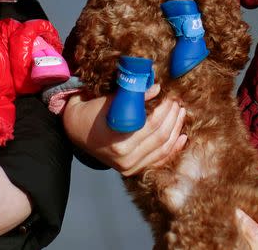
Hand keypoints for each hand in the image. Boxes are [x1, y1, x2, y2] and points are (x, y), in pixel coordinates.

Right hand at [63, 84, 186, 175]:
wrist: (75, 133)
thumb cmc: (89, 113)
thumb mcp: (106, 101)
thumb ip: (131, 96)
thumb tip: (157, 88)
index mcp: (117, 140)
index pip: (151, 123)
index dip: (164, 109)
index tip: (170, 95)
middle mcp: (125, 157)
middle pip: (160, 135)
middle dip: (172, 117)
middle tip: (177, 102)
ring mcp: (130, 167)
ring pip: (163, 148)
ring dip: (175, 129)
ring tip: (180, 113)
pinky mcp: (133, 170)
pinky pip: (159, 160)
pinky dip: (173, 148)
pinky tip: (182, 136)